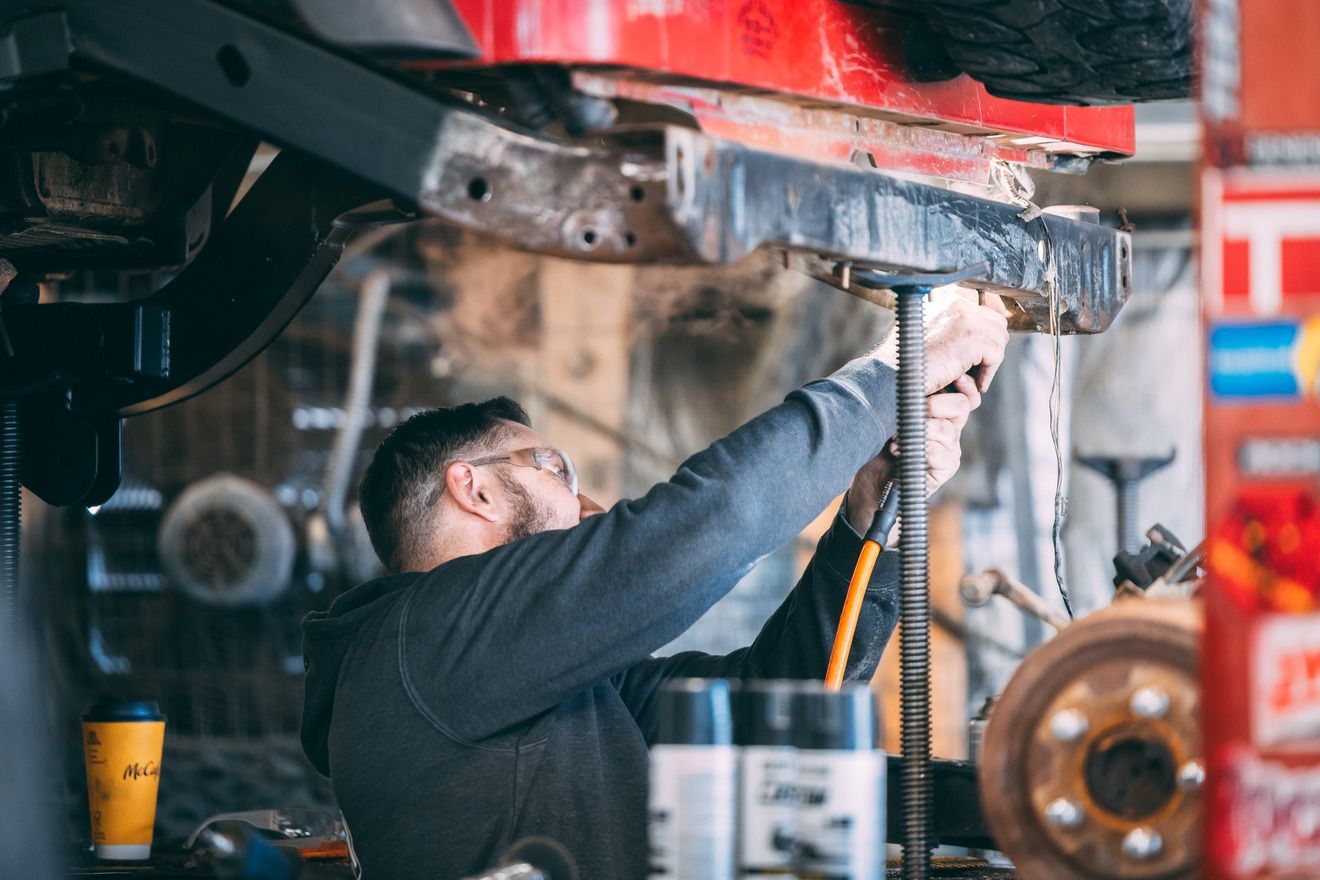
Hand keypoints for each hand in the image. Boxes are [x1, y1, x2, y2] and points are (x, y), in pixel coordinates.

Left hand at [844, 375, 981, 529]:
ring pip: (947, 429)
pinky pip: (942, 453)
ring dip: (918, 431)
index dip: (958, 383)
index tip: (938, 377)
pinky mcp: (946, 467)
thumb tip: (907, 374)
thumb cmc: (874, 442)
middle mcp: (949, 426)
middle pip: (960, 406)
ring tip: (896, 437)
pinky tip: (898, 451)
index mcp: (939, 409)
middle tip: (907, 413)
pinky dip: (919, 451)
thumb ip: (904, 396)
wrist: (868, 480)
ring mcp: (950, 448)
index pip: (962, 391)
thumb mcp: (887, 413)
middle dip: (931, 405)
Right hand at [873, 294, 1009, 394]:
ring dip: (991, 359)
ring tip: (977, 376)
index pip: (983, 295)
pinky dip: (988, 372)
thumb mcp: (922, 333)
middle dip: (993, 342)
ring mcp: (965, 318)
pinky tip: (976, 383)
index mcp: (944, 297)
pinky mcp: (971, 338)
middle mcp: (956, 301)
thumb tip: (968, 329)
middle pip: (996, 317)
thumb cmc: (903, 360)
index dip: (991, 313)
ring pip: (999, 337)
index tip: (990, 335)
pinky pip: (996, 354)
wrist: (891, 374)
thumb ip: (945, 324)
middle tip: (982, 364)